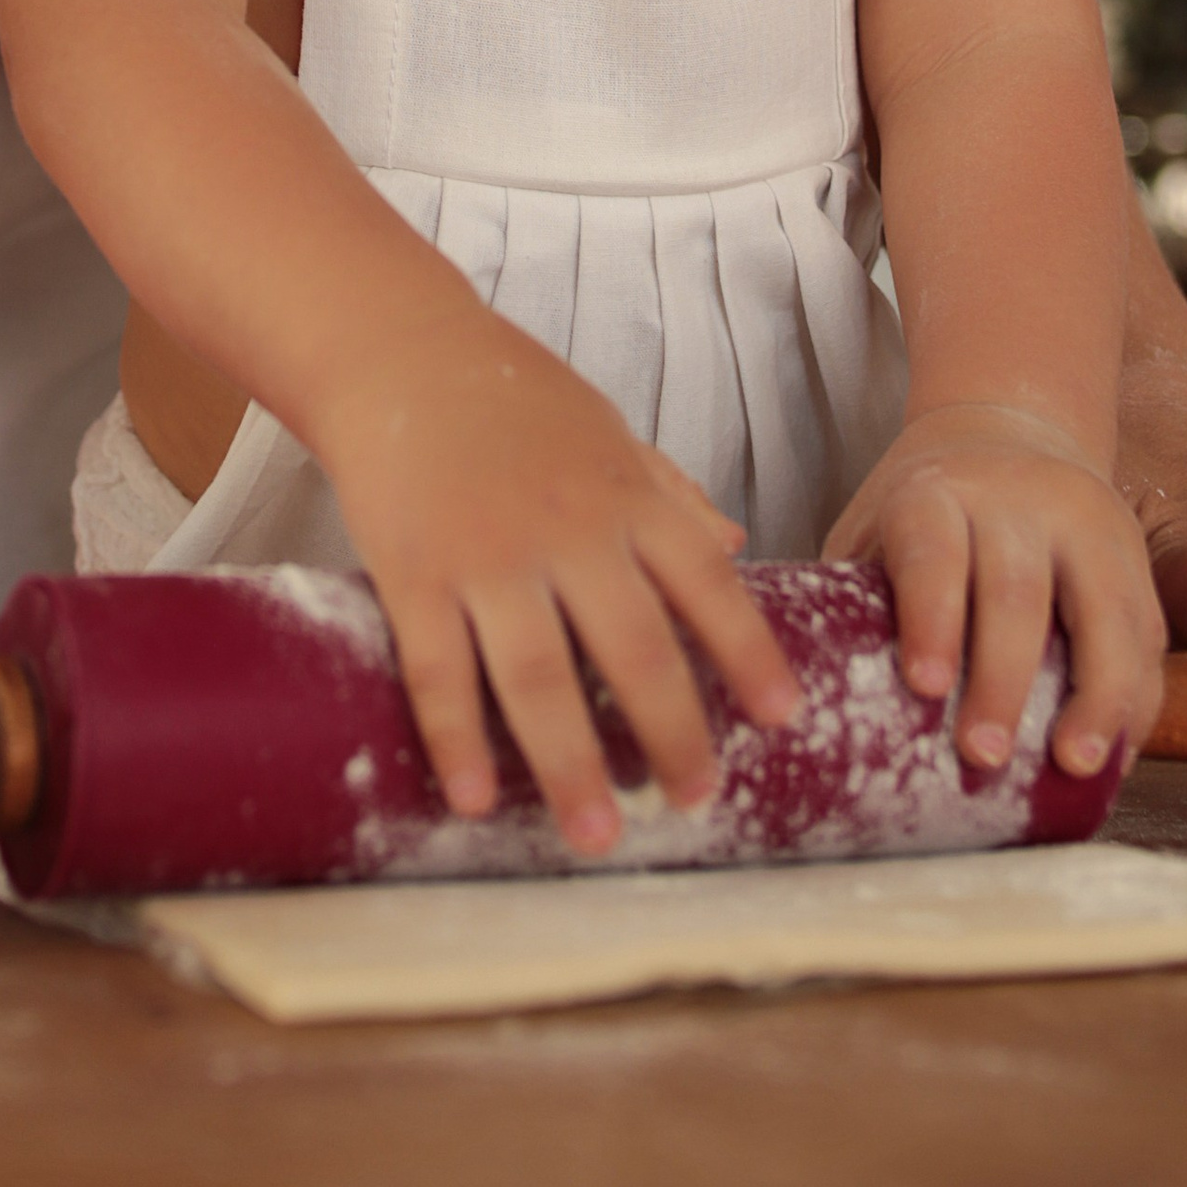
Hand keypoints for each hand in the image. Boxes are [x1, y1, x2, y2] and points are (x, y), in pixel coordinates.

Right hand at [315, 309, 800, 854]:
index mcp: (623, 496)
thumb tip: (739, 547)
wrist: (400, 351)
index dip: (749, 651)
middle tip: (696, 801)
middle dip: (671, 733)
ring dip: (570, 764)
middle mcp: (566, 530)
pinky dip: (457, 738)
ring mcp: (487, 556)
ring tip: (599, 836)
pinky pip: (439, 669)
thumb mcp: (609, 433)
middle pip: (632, 648)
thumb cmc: (512, 396)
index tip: (786, 718)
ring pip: (537, 677)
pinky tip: (473, 800)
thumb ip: (670, 496)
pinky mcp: (413, 573)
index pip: (706, 582)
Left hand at [824, 403, 1167, 782]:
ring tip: (1075, 764)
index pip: (933, 553)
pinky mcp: (1135, 558)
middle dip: (1002, 678)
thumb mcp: (876, 524)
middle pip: (1016, 592)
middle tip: (982, 754)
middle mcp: (1018, 502)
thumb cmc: (925, 506)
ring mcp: (1086, 526)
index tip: (922, 685)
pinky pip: (1146, 633)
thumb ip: (852, 597)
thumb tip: (805, 696)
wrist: (1010, 428)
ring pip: (1103, 611)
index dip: (930, 617)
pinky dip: (1135, 698)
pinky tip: (1116, 751)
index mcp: (936, 493)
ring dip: (1094, 696)